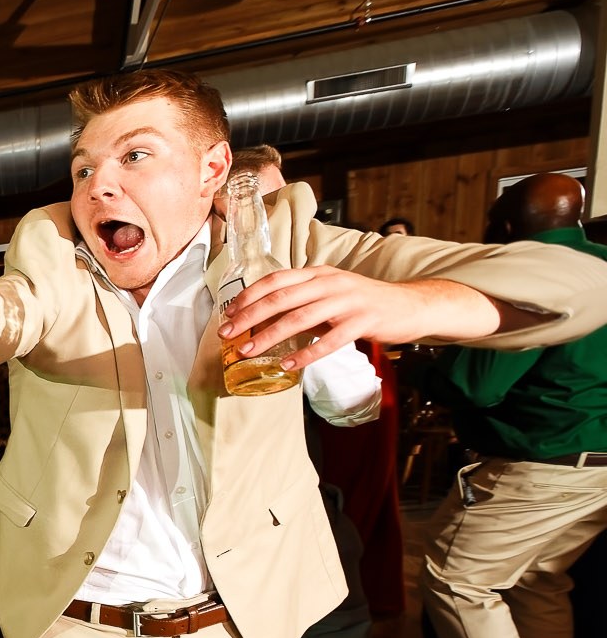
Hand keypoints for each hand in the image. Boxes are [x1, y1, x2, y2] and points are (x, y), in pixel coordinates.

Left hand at [220, 269, 503, 369]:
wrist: (410, 305)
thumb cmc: (362, 303)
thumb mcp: (329, 294)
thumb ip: (300, 302)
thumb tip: (261, 319)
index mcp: (318, 273)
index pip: (275, 280)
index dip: (248, 296)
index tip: (228, 314)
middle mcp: (330, 282)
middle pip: (281, 298)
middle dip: (250, 317)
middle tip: (228, 334)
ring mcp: (348, 300)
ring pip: (301, 317)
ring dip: (270, 336)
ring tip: (248, 351)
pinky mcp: (364, 320)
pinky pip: (331, 339)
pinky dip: (307, 353)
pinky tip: (289, 364)